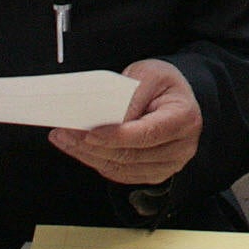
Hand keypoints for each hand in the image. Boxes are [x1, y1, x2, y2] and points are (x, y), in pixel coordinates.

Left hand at [49, 59, 201, 184]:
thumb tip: (107, 120)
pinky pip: (121, 174)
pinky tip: (79, 149)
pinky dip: (97, 162)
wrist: (175, 98)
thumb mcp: (149, 74)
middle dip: (93, 146)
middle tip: (64, 133)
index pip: (148, 134)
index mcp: (184, 118)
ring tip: (65, 139)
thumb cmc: (162, 84)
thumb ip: (131, 95)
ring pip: (122, 168)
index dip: (117, 136)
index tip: (89, 132)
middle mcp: (181, 147)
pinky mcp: (154, 173)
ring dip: (89, 156)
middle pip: (131, 155)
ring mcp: (169, 164)